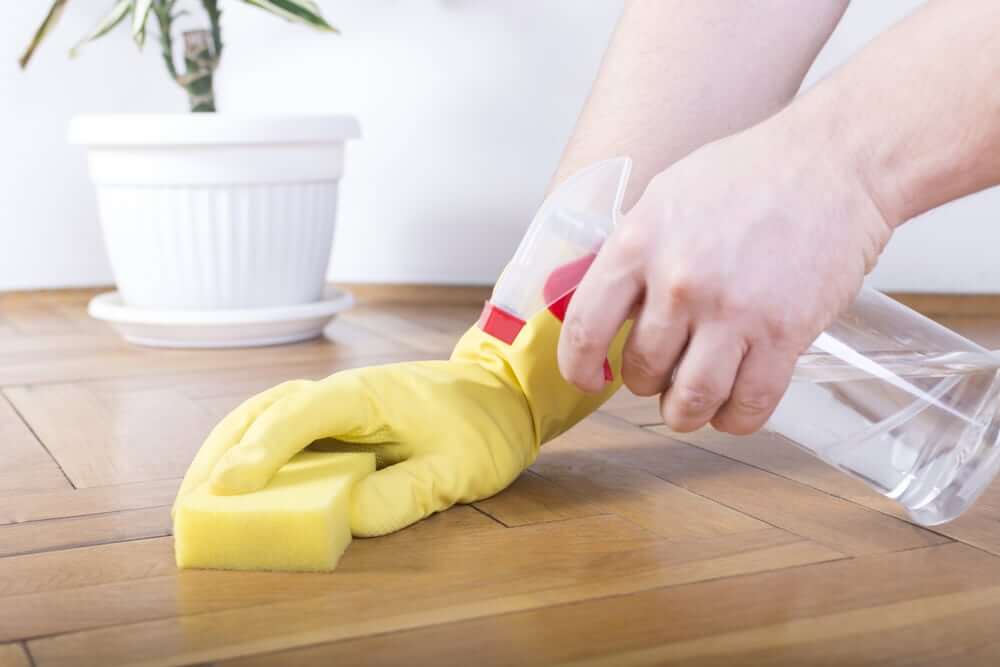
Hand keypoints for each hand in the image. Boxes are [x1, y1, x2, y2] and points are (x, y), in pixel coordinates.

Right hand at [175, 307, 624, 536]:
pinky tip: (236, 485)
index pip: (299, 415)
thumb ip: (405, 494)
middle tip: (191, 503)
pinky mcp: (336, 420)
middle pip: (263, 412)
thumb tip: (345, 517)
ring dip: (226, 452)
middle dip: (222, 454)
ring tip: (197, 498)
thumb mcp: (460, 469)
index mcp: (365, 394)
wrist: (502, 394)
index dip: (260, 451)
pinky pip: (281, 431)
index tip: (226, 487)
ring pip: (263, 417)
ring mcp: (335, 403)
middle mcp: (340, 392)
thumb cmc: (484, 427)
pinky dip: (251, 453)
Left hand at [557, 118, 892, 434]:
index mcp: (638, 243)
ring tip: (693, 401)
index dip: (578, 368)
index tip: (587, 380)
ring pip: (690, 401)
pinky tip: (734, 407)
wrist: (833, 160)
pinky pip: (749, 406)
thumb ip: (632, 252)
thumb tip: (606, 306)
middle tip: (662, 372)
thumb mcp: (665, 196)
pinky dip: (735, 418)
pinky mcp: (785, 333)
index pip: (585, 328)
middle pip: (640, 372)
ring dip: (686, 412)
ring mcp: (732, 311)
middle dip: (646, 382)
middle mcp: (679, 282)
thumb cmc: (750, 173)